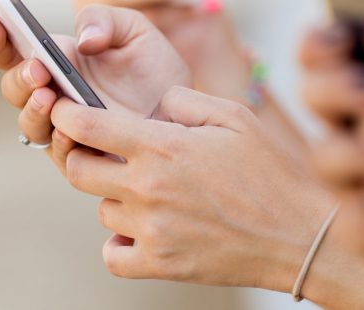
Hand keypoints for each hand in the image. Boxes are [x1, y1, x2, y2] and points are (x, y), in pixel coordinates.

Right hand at [0, 4, 190, 144]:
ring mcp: (64, 126)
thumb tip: (82, 40)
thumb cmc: (154, 66)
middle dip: (19, 77)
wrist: (186, 109)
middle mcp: (52, 93)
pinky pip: (59, 152)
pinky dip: (60, 140)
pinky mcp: (82, 156)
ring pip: (29, 123)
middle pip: (14, 88)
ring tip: (50, 95)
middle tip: (38, 68)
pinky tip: (69, 129)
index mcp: (55, 59)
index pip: (11, 49)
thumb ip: (103, 20)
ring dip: (33, 110)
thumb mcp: (134, 29)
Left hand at [47, 86, 335, 289]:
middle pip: (76, 170)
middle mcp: (147, 188)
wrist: (298, 236)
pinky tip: (142, 228)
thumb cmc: (270, 172)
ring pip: (101, 208)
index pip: (86, 126)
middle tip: (106, 152)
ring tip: (150, 191)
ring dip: (114, 196)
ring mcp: (151, 229)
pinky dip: (119, 241)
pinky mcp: (160, 264)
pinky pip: (112, 253)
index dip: (66, 114)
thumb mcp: (234, 117)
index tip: (65, 112)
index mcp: (162, 146)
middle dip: (82, 155)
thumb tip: (154, 102)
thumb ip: (185, 100)